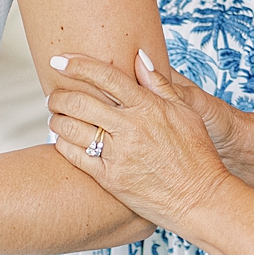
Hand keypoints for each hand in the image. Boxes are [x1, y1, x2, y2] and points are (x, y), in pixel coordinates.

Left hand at [48, 50, 233, 231]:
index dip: (77, 64)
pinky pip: (75, 156)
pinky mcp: (110, 179)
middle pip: (79, 102)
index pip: (105, 76)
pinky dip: (62, 144)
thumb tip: (139, 55)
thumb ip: (159, 84)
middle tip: (53, 96)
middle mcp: (130, 128)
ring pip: (71, 128)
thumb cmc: (196, 154)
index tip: (59, 60)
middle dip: (58, 95)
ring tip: (56, 117)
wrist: (200, 199)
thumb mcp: (185, 112)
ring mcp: (118, 155)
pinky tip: (62, 140)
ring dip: (56, 119)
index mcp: (148, 107)